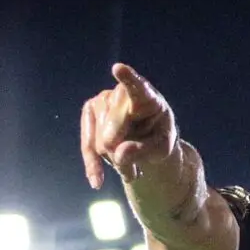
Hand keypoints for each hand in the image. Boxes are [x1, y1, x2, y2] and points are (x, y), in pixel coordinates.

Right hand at [80, 63, 177, 188]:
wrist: (147, 140)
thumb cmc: (159, 139)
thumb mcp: (161, 150)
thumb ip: (144, 151)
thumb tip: (120, 154)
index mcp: (148, 97)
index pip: (137, 87)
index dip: (128, 79)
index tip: (119, 69)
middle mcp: (122, 94)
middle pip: (113, 132)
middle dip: (121, 155)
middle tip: (136, 172)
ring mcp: (104, 100)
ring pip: (100, 142)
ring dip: (114, 161)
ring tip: (130, 167)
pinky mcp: (90, 111)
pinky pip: (87, 144)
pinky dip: (93, 164)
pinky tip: (97, 181)